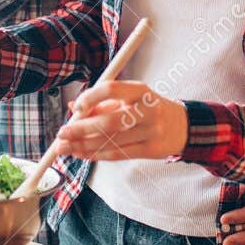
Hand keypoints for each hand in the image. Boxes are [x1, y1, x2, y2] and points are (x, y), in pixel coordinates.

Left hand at [53, 80, 187, 159]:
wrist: (183, 125)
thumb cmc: (148, 108)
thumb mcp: (130, 98)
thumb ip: (102, 102)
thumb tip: (73, 107)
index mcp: (140, 90)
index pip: (111, 89)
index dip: (90, 97)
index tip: (76, 107)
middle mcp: (147, 110)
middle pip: (109, 121)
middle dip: (81, 129)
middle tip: (61, 134)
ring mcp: (150, 131)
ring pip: (112, 141)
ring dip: (84, 146)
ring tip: (65, 148)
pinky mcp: (151, 150)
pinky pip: (119, 154)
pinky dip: (97, 155)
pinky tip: (82, 154)